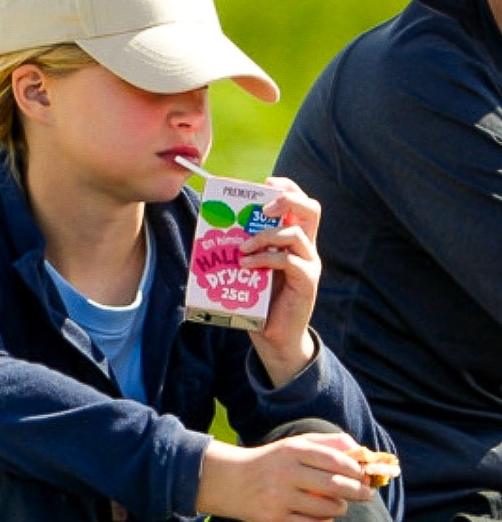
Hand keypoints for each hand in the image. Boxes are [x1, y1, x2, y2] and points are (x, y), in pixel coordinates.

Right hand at [197, 430, 373, 521]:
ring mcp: (280, 498)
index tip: (365, 476)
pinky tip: (324, 516)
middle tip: (366, 494)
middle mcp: (286, 473)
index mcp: (292, 450)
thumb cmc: (272, 462)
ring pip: (327, 508)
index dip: (356, 470)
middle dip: (357, 491)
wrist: (231, 481)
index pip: (335, 460)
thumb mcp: (295, 444)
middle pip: (335, 485)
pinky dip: (325, 521)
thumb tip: (362, 452)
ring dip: (341, 508)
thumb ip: (328, 443)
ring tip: (341, 505)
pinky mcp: (275, 520)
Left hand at [241, 177, 321, 385]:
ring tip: (242, 247)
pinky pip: (288, 261)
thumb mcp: (250, 266)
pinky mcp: (307, 282)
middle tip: (262, 209)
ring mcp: (309, 264)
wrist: (275, 338)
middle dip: (286, 200)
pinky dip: (265, 259)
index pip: (300, 201)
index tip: (264, 184)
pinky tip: (246, 265)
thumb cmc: (260, 300)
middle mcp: (307, 247)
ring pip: (295, 234)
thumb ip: (242, 245)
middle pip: (311, 209)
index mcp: (295, 238)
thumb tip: (210, 223)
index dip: (286, 187)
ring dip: (265, 235)